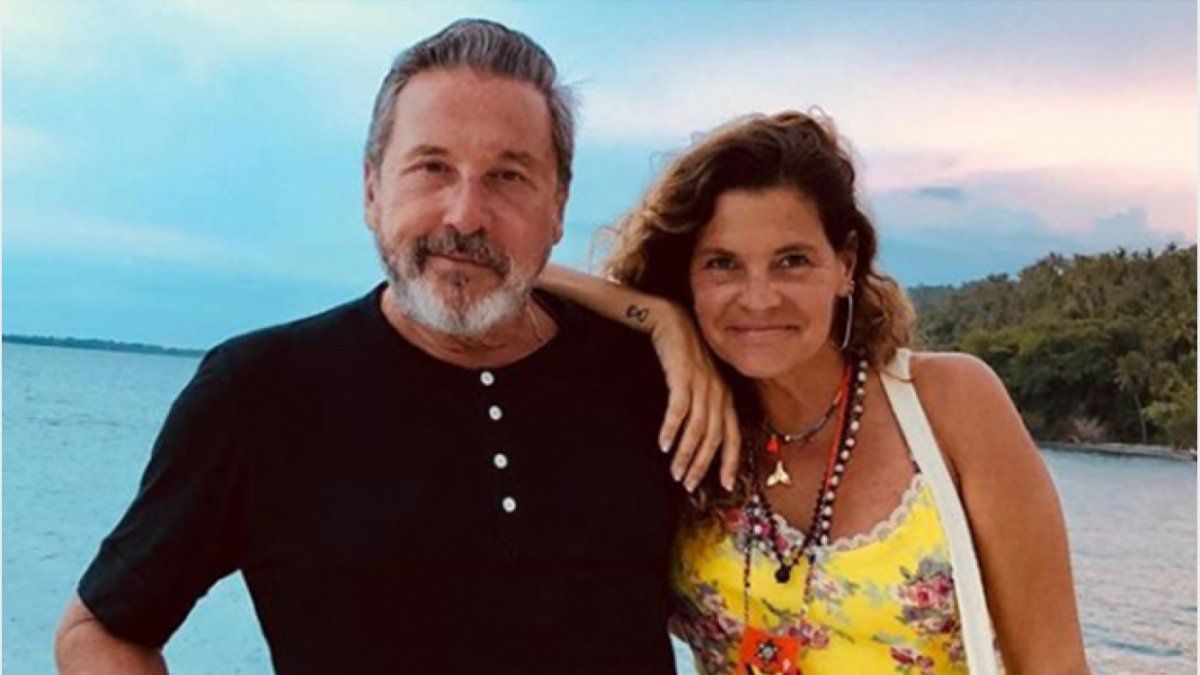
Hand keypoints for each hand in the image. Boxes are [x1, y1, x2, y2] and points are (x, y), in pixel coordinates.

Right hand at [649, 302, 739, 492]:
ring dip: (686, 454)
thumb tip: (698, 439)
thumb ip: (703, 408)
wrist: (673, 322)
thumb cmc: (685, 356)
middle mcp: (718, 393)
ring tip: (675, 472)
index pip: (733, 437)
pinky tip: (663, 444)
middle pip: (714, 438)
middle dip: (702, 465)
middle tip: (688, 485)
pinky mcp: (682, 376)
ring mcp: (702, 385)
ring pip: (698, 428)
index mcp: (725, 397)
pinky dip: (672, 429)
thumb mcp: (700, 384)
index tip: (724, 486)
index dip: (730, 463)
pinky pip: (679, 409)